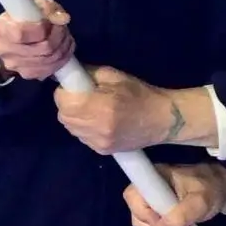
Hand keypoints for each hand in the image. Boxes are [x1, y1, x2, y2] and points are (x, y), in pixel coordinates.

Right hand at [0, 0, 74, 81]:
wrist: (15, 29)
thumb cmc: (25, 13)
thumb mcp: (35, 2)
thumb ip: (49, 8)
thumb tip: (63, 19)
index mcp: (2, 28)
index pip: (23, 34)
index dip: (43, 28)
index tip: (51, 20)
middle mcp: (4, 50)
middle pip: (42, 48)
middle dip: (59, 36)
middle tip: (63, 27)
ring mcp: (14, 65)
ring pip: (49, 60)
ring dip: (63, 48)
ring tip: (64, 36)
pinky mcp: (25, 74)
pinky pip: (49, 70)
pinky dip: (61, 60)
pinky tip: (62, 49)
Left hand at [54, 66, 208, 154]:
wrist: (162, 119)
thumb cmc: (139, 94)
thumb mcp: (115, 76)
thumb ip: (89, 75)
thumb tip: (69, 76)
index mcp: (101, 106)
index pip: (63, 101)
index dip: (64, 92)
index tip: (73, 88)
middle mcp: (97, 127)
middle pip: (63, 116)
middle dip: (67, 105)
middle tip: (80, 97)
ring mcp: (99, 142)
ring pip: (70, 128)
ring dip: (74, 117)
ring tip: (90, 109)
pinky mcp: (102, 151)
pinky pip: (81, 137)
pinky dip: (83, 129)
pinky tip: (97, 122)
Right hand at [124, 162, 225, 225]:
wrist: (221, 188)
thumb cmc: (210, 188)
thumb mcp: (200, 201)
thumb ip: (180, 215)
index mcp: (150, 181)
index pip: (134, 202)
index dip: (150, 218)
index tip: (173, 223)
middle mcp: (145, 194)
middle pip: (141, 222)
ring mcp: (152, 208)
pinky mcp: (160, 219)